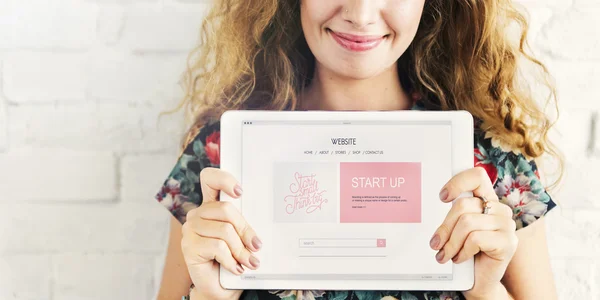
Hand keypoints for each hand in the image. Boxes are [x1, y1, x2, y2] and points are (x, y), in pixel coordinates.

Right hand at [181, 167, 260, 299]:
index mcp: (211, 207)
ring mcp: (190, 229)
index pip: (210, 179)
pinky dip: (232, 260)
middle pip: (227, 210)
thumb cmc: (232, 260)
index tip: (239, 191)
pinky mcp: (188, 246)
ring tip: (248, 262)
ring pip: (225, 231)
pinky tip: (235, 268)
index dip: (224, 179)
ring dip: (240, 250)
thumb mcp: (241, 239)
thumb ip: (243, 227)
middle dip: (245, 230)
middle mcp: (198, 214)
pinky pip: (218, 247)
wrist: (220, 288)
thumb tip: (255, 234)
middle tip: (256, 246)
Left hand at [430, 167, 517, 298]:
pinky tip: (460, 258)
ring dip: (451, 243)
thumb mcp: (457, 230)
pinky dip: (463, 250)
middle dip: (444, 227)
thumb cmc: (466, 253)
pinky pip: (475, 239)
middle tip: (436, 243)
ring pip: (467, 223)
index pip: (477, 176)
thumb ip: (455, 214)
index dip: (458, 182)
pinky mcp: (508, 242)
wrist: (479, 282)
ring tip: (446, 254)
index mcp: (487, 201)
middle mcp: (499, 210)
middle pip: (463, 205)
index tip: (442, 197)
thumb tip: (438, 203)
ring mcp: (507, 226)